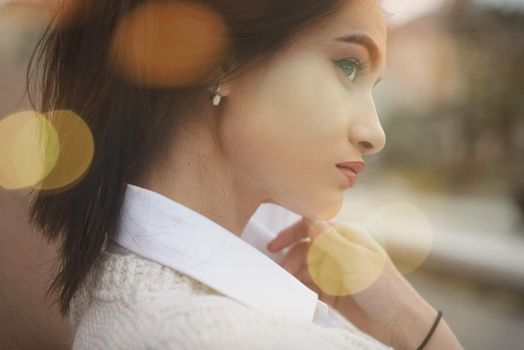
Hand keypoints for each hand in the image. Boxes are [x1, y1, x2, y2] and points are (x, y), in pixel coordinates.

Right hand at [267, 217, 436, 347]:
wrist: (400, 323)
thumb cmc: (384, 288)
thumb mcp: (354, 260)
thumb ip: (329, 239)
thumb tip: (309, 217)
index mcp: (347, 237)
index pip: (313, 226)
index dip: (292, 233)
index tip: (275, 246)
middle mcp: (339, 252)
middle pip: (305, 249)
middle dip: (291, 259)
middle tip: (283, 274)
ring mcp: (335, 272)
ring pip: (305, 268)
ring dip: (294, 275)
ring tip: (289, 286)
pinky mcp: (333, 292)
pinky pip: (310, 286)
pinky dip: (301, 289)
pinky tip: (298, 295)